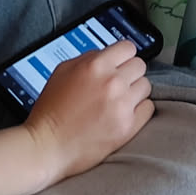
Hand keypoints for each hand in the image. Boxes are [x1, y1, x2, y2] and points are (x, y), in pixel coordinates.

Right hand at [23, 40, 153, 181]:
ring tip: (118, 101)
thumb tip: (106, 55)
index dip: (123, 55)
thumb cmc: (50, 111)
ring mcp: (122, 105)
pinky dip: (139, 110)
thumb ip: (88, 58)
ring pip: (145, 86)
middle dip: (128, 73)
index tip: (120, 63)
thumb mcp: (62, 72)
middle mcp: (112, 82)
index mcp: (96, 66)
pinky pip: (148, 108)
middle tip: (117, 85)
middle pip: (140, 66)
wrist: (47, 146)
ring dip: (134, 92)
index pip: (128, 48)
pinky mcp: (128, 126)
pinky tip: (124, 114)